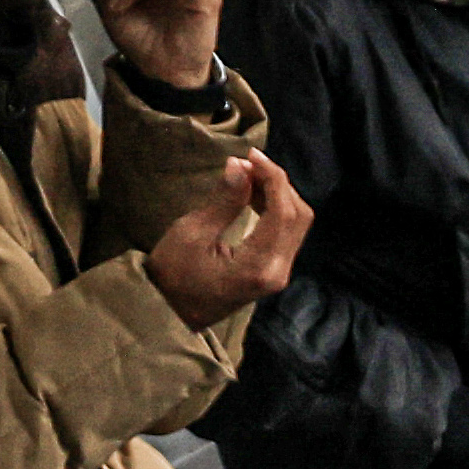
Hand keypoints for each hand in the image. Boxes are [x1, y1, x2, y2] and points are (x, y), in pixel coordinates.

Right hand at [142, 153, 308, 324]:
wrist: (170, 313)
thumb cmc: (173, 276)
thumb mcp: (192, 233)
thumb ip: (223, 200)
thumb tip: (240, 166)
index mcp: (259, 265)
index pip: (284, 213)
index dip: (273, 178)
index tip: (251, 155)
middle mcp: (278, 271)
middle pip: (298, 216)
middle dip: (278, 184)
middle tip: (248, 164)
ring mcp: (279, 273)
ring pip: (295, 224)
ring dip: (278, 195)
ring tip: (247, 176)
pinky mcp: (273, 271)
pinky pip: (285, 233)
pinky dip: (275, 209)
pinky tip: (253, 195)